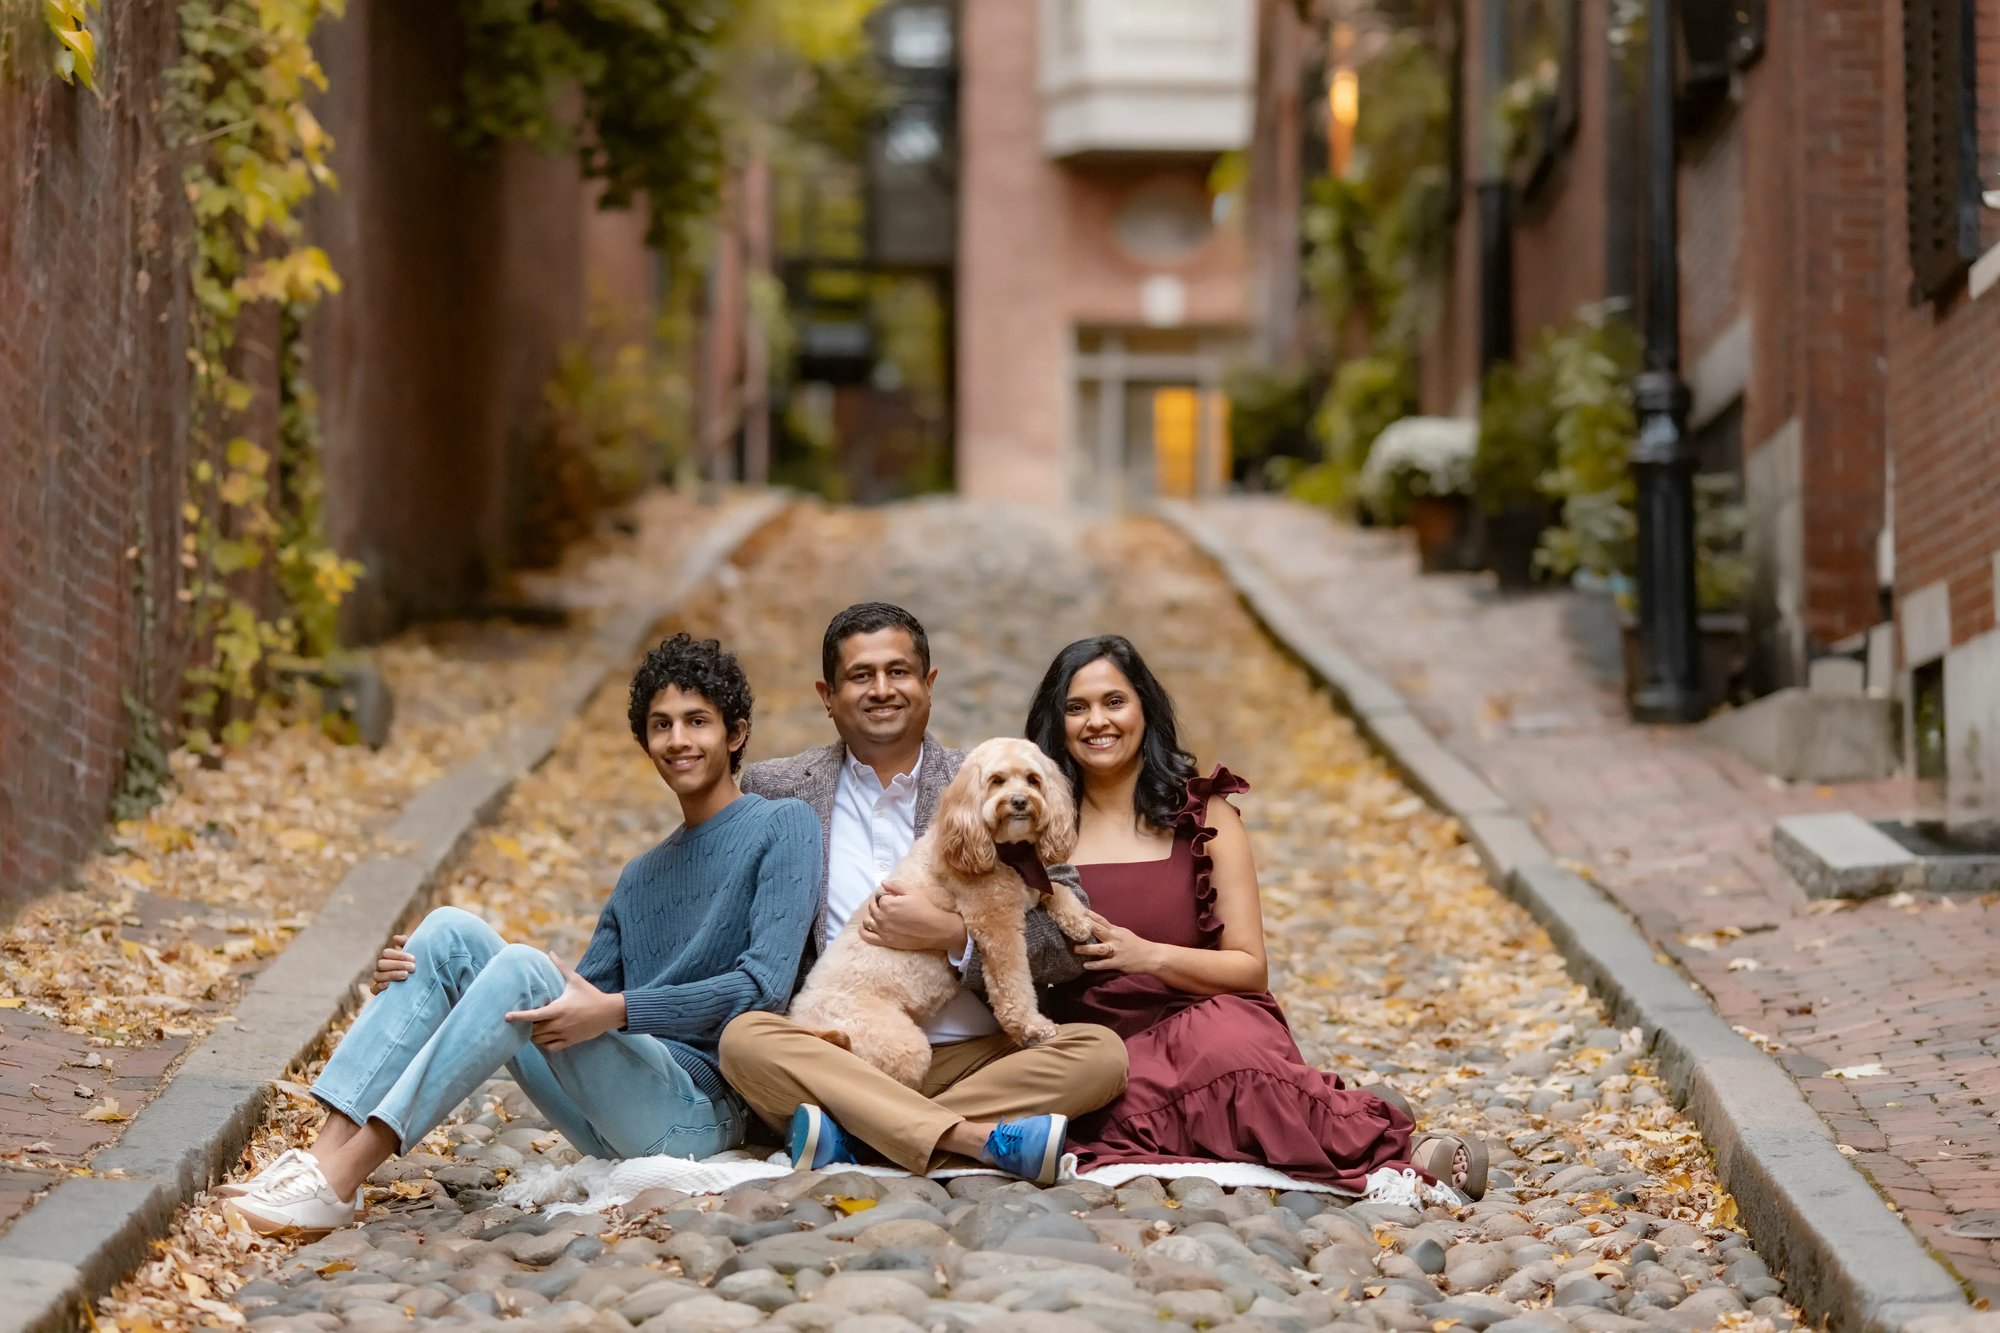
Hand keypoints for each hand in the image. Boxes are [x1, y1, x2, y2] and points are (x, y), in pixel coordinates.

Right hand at [372, 935, 413, 992]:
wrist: (419, 984)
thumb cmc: (414, 966)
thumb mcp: (412, 955)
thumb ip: (405, 943)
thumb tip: (395, 938)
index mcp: (387, 958)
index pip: (387, 953)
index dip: (399, 955)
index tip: (414, 959)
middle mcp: (381, 968)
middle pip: (382, 964)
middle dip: (398, 965)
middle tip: (413, 968)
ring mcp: (378, 979)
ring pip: (378, 975)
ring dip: (392, 975)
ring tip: (406, 975)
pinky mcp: (378, 991)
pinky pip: (373, 989)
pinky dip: (380, 987)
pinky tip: (390, 985)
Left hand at [504, 953, 624, 1050]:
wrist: (609, 1012)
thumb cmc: (591, 995)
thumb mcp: (576, 980)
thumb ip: (561, 967)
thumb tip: (551, 953)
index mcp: (558, 1009)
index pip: (533, 1015)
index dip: (518, 1016)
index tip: (506, 1017)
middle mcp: (559, 1024)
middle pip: (534, 1030)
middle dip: (526, 1026)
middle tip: (523, 1020)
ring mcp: (564, 1034)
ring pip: (540, 1040)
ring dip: (534, 1036)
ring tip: (532, 1028)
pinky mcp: (570, 1041)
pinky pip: (551, 1047)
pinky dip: (545, 1043)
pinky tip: (545, 1036)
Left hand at [859, 882, 968, 954]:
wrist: (934, 929)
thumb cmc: (924, 909)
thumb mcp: (912, 891)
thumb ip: (895, 885)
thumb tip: (883, 883)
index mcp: (887, 904)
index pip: (879, 896)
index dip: (885, 894)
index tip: (891, 895)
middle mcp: (881, 917)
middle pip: (872, 907)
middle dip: (878, 903)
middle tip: (887, 903)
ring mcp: (882, 930)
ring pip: (867, 920)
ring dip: (871, 915)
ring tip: (879, 913)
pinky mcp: (884, 941)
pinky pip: (866, 936)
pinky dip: (863, 930)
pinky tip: (866, 925)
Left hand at [1073, 911, 1161, 975]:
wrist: (1151, 956)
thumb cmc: (1136, 945)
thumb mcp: (1124, 934)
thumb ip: (1111, 931)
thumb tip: (1098, 926)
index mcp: (1116, 930)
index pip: (1101, 920)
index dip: (1090, 915)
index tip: (1078, 910)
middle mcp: (1115, 938)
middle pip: (1098, 930)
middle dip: (1085, 928)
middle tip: (1072, 925)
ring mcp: (1116, 950)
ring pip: (1099, 948)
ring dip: (1086, 949)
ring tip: (1075, 949)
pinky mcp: (1118, 962)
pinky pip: (1104, 964)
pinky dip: (1095, 965)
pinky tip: (1086, 965)